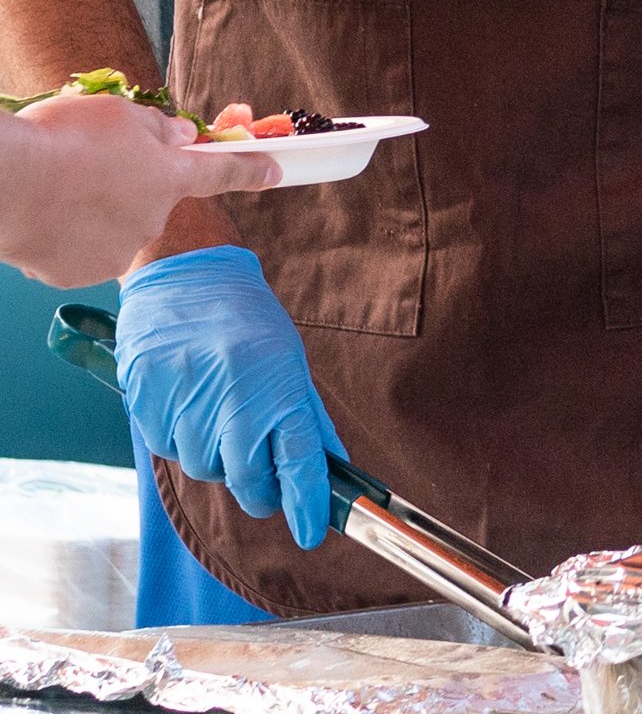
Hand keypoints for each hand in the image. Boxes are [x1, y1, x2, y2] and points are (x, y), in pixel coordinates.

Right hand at [0, 94, 279, 288]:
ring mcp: (117, 249)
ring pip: (114, 225)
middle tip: (89, 166)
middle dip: (130, 184)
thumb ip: (158, 130)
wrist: (7, 183)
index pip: (221, 172)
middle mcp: (152, 218)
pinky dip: (68, 236)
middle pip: (151, 198)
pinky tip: (46, 215)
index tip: (275, 172)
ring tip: (60, 189)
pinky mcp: (79, 273)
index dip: (251, 170)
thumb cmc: (62, 139)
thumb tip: (182, 140)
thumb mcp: (120, 115)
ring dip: (96, 211)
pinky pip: (81, 250)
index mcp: (170, 175)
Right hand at [118, 245, 345, 549]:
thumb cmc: (245, 318)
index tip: (313, 532)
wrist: (185, 274)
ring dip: (216, 455)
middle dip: (258, 490)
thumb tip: (328, 468)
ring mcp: (187, 403)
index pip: (300, 458)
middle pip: (247, 480)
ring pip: (205, 469)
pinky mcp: (148, 405)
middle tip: (262, 479)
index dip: (308, 502)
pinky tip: (188, 403)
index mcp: (278, 383)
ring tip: (218, 409)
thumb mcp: (288, 360)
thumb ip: (304, 416)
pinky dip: (182, 439)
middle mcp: (234, 397)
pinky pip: (168, 450)